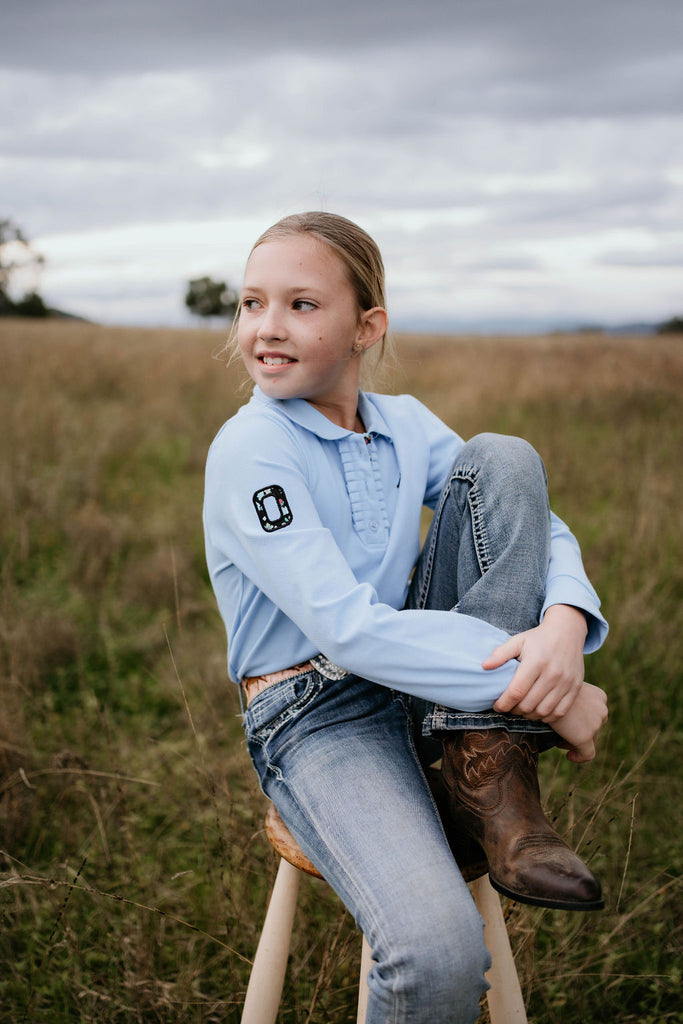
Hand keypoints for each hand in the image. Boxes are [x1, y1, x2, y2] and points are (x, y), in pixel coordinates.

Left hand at [486, 604, 587, 719]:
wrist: (567, 632)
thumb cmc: (538, 638)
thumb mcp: (518, 641)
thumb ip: (500, 654)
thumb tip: (484, 666)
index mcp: (536, 662)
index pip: (516, 691)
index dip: (503, 703)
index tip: (496, 705)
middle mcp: (553, 674)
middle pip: (528, 704)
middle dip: (514, 710)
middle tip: (508, 707)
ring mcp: (566, 683)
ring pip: (543, 711)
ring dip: (528, 715)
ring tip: (521, 709)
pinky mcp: (575, 688)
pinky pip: (559, 712)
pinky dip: (546, 716)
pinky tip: (537, 710)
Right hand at [551, 682, 607, 762]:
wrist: (541, 691)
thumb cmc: (548, 686)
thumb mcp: (565, 688)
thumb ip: (572, 699)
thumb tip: (569, 713)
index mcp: (600, 696)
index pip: (596, 714)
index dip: (584, 721)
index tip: (570, 724)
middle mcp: (602, 710)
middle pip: (595, 728)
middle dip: (579, 732)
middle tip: (562, 734)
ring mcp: (595, 724)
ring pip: (591, 740)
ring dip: (576, 741)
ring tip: (560, 741)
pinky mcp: (585, 737)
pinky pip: (587, 754)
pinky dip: (579, 757)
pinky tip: (569, 757)